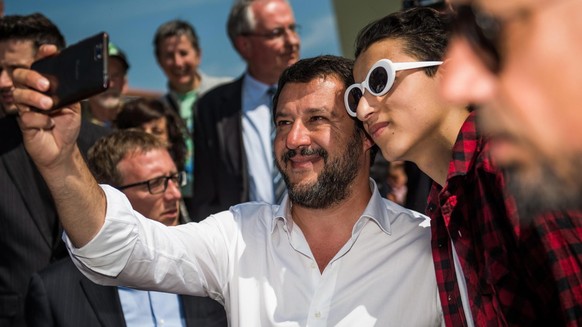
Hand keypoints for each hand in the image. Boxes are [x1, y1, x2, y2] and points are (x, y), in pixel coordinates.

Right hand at [13, 44, 81, 168]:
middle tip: (46, 85)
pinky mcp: (24, 123)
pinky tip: (50, 124)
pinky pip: (26, 117)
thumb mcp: (75, 107)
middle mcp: (32, 93)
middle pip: (21, 76)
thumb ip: (72, 93)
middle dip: (32, 77)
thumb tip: (76, 82)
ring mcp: (26, 108)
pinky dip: (40, 120)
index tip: (51, 50)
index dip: (42, 56)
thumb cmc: (67, 125)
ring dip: (34, 98)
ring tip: (49, 104)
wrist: (63, 149)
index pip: (39, 66)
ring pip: (19, 94)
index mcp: (44, 86)